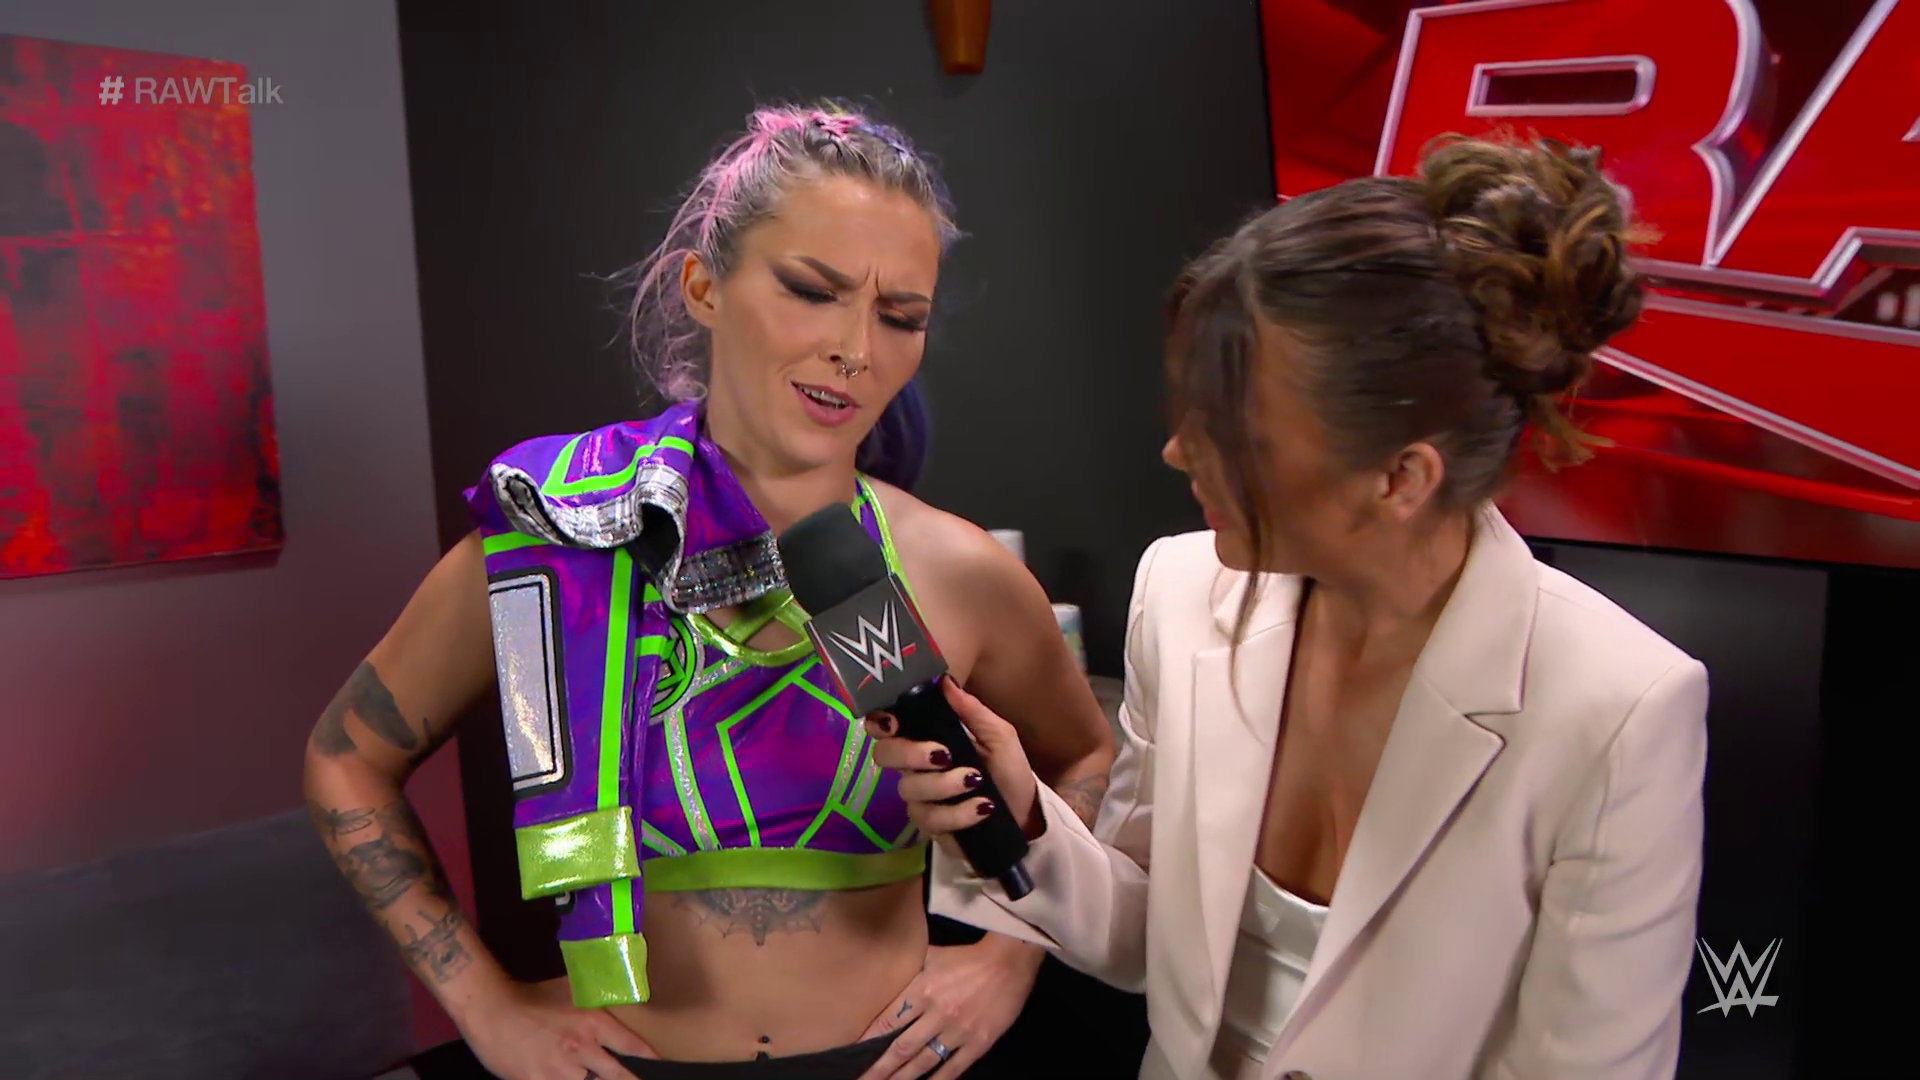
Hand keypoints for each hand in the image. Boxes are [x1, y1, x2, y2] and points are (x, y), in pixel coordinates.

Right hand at [458, 978, 656, 1079]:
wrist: (492, 1010)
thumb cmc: (532, 997)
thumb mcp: (570, 988)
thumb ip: (594, 992)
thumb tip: (617, 984)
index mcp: (593, 1023)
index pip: (631, 1045)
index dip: (649, 1058)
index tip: (661, 1064)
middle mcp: (582, 1049)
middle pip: (618, 1076)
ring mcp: (559, 1070)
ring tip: (592, 1076)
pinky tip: (562, 1079)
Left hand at [853, 939, 1044, 1079]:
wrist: (1009, 961)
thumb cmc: (967, 958)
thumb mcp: (933, 955)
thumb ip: (910, 967)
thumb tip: (887, 971)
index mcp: (922, 990)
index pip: (887, 1021)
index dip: (868, 1041)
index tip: (852, 1055)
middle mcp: (936, 1014)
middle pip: (900, 1048)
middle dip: (879, 1069)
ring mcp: (957, 1031)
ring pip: (923, 1062)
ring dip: (902, 1079)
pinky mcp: (978, 1043)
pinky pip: (953, 1068)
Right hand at [865, 678, 1043, 847]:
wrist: (1025, 814)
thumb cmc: (1007, 770)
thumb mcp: (999, 735)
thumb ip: (971, 710)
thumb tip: (944, 681)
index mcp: (927, 738)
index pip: (886, 726)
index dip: (879, 722)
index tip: (894, 722)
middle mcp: (915, 767)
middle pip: (884, 756)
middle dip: (910, 753)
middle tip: (943, 755)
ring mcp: (920, 798)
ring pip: (909, 789)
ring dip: (944, 784)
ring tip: (976, 781)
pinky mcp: (930, 826)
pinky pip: (931, 819)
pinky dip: (960, 812)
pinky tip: (982, 808)